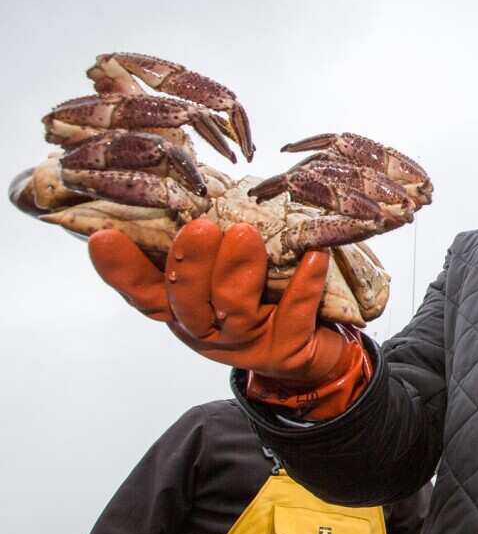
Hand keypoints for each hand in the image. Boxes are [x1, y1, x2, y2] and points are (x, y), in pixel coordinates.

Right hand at [88, 218, 352, 382]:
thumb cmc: (266, 295)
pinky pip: (295, 316)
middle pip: (186, 302)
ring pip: (234, 311)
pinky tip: (314, 257)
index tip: (104, 237)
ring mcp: (247, 344)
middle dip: (190, 265)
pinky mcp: (288, 352)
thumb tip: (193, 181)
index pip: (143, 291)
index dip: (121, 269)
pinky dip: (304, 285)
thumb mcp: (228, 269)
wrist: (318, 347)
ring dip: (238, 271)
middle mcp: (207, 330)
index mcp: (183, 308)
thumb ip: (209, 241)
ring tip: (246, 235)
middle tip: (199, 228)